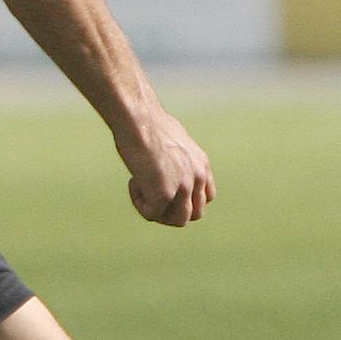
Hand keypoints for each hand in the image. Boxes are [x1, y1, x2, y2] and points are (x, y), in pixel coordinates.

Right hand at [119, 111, 214, 226]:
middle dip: (173, 209)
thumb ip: (177, 158)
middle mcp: (198, 177)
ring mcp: (183, 187)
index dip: (186, 199)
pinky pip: (152, 214)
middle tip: (152, 194)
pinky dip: (140, 203)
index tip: (166, 188)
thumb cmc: (148, 122)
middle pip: (195, 214)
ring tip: (143, 189)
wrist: (138, 119)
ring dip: (159, 211)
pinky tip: (133, 181)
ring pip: (178, 220)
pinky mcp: (164, 194)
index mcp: (202, 164)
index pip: (207, 197)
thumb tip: (165, 167)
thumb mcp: (172, 140)